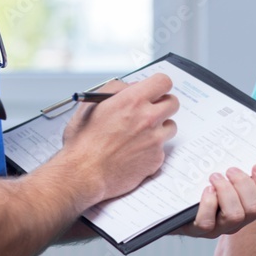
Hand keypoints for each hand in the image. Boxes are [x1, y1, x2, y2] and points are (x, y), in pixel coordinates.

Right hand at [62, 73, 178, 201]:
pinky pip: (162, 148)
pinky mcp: (156, 159)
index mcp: (133, 101)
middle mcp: (148, 118)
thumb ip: (115, 89)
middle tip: (150, 111)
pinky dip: (151, 149)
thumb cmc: (83, 142)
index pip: (163, 82)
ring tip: (139, 135)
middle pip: (173, 103)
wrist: (83, 174)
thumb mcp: (91, 105)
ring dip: (159, 128)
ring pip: (171, 126)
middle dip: (162, 105)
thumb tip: (131, 87)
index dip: (159, 86)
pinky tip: (134, 152)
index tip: (155, 91)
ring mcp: (155, 140)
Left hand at [174, 165, 255, 237]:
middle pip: (254, 209)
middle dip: (244, 184)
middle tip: (230, 170)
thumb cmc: (201, 183)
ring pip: (235, 215)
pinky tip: (206, 190)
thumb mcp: (222, 174)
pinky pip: (207, 222)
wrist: (173, 203)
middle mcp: (236, 222)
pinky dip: (209, 203)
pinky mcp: (197, 230)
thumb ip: (235, 167)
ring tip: (215, 177)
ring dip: (227, 191)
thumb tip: (243, 146)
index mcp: (247, 209)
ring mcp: (217, 228)